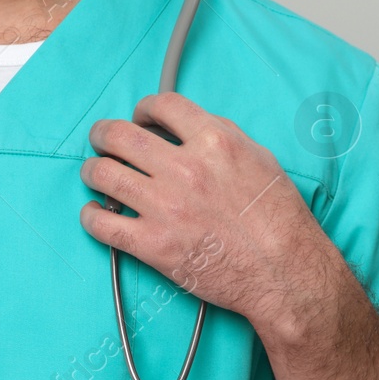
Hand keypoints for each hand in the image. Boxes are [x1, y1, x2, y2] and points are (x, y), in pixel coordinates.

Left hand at [78, 92, 334, 332]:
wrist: (287, 274)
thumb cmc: (280, 219)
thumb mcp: (260, 159)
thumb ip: (219, 134)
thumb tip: (183, 124)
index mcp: (214, 142)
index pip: (160, 105)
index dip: (143, 108)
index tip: (139, 118)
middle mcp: (184, 170)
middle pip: (118, 134)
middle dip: (103, 134)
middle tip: (102, 142)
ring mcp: (165, 208)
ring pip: (101, 173)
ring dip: (92, 170)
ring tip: (96, 174)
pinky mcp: (153, 245)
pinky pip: (100, 223)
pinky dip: (91, 215)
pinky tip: (97, 213)